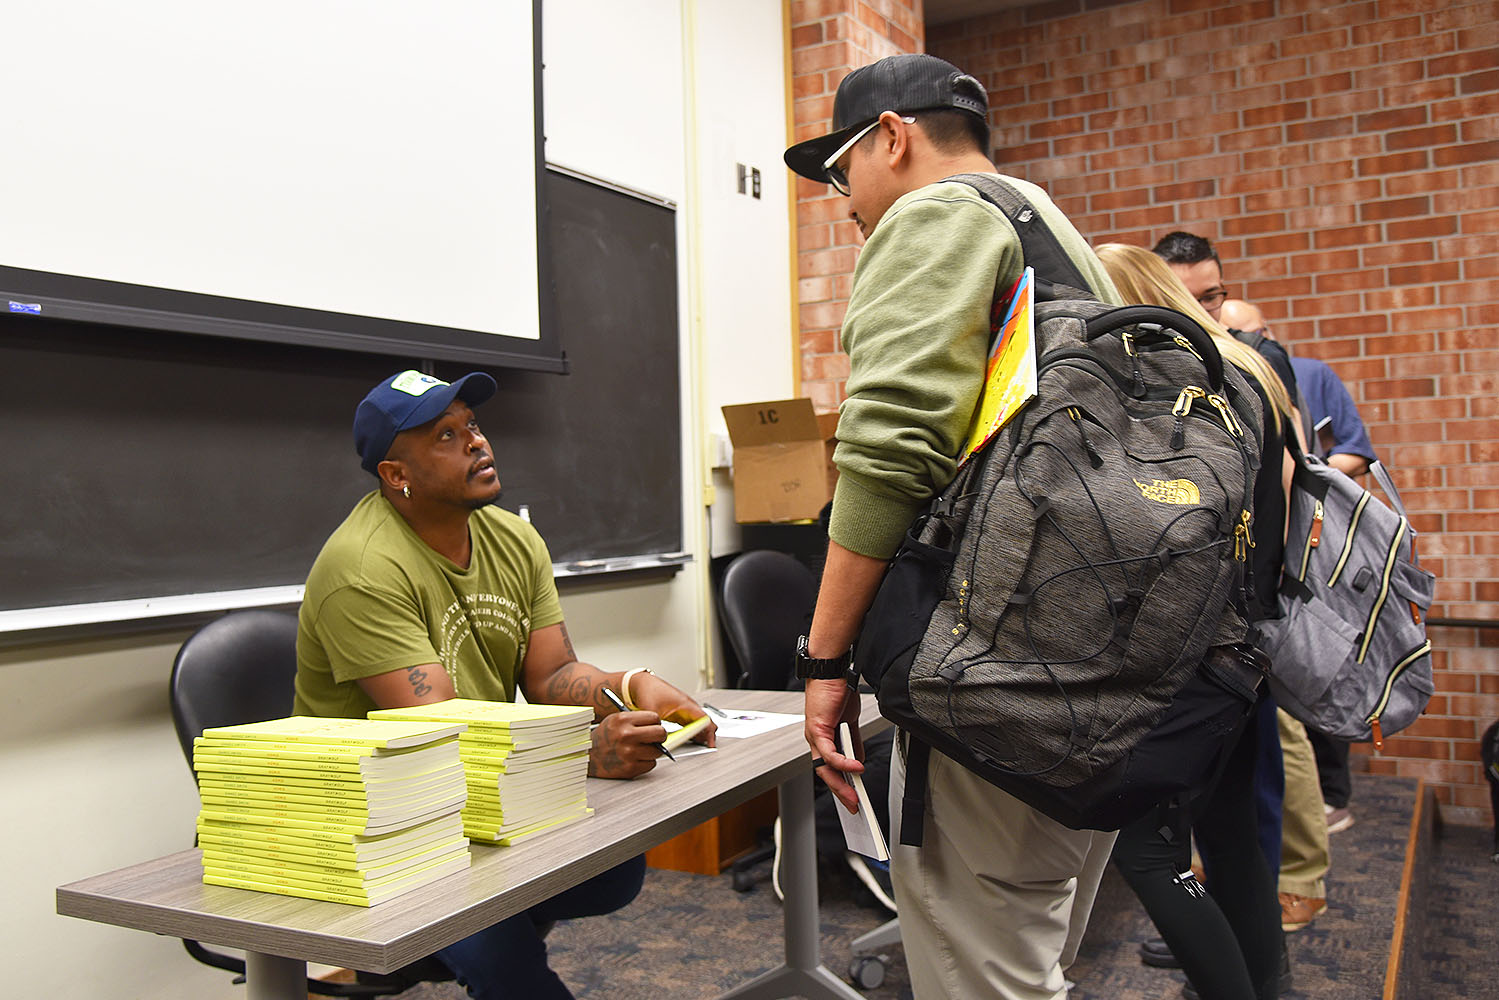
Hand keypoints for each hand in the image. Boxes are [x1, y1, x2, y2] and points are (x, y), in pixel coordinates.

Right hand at [588, 709, 669, 778]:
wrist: (588, 757)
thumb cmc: (605, 737)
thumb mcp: (616, 720)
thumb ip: (637, 720)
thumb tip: (659, 725)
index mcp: (623, 720)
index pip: (654, 718)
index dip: (655, 723)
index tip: (653, 726)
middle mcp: (626, 735)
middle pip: (660, 733)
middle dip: (659, 736)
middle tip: (655, 738)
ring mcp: (629, 753)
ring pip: (657, 751)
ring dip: (652, 751)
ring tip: (640, 750)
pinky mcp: (630, 768)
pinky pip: (651, 764)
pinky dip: (646, 762)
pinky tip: (635, 759)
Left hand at [627, 671, 716, 747]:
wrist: (643, 684)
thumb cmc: (649, 691)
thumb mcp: (653, 712)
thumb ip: (658, 728)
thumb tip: (660, 742)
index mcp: (685, 704)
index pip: (704, 719)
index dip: (709, 732)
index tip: (710, 744)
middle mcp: (688, 706)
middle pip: (705, 722)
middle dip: (708, 735)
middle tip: (706, 747)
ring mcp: (685, 709)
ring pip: (700, 723)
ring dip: (701, 734)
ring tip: (701, 746)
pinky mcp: (681, 712)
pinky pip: (692, 723)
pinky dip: (694, 732)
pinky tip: (692, 739)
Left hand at [804, 678, 862, 811]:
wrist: (831, 671)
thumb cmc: (837, 691)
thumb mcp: (849, 722)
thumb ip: (853, 742)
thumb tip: (858, 759)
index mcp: (822, 739)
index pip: (829, 769)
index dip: (840, 785)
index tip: (851, 798)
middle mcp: (815, 740)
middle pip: (825, 774)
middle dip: (841, 792)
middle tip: (854, 806)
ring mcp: (814, 736)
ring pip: (825, 768)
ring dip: (842, 784)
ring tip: (855, 794)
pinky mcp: (818, 729)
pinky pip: (830, 753)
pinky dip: (844, 763)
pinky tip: (857, 768)